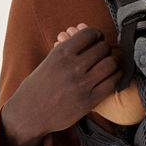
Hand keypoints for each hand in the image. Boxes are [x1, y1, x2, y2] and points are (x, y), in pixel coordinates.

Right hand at [0, 23, 119, 145]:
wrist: (29, 113)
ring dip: (113, 62)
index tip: (97, 39)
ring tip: (109, 64)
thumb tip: (82, 31)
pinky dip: (115, 77)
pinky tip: (111, 77)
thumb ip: (66, 49)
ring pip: (111, 63)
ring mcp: (81, 84)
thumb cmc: (38, 86)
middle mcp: (72, 67)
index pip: (90, 34)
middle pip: (103, 48)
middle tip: (104, 54)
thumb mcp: (48, 61)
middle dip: (105, 49)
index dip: (97, 35)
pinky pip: (112, 83)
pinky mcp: (89, 101)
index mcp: (60, 53)